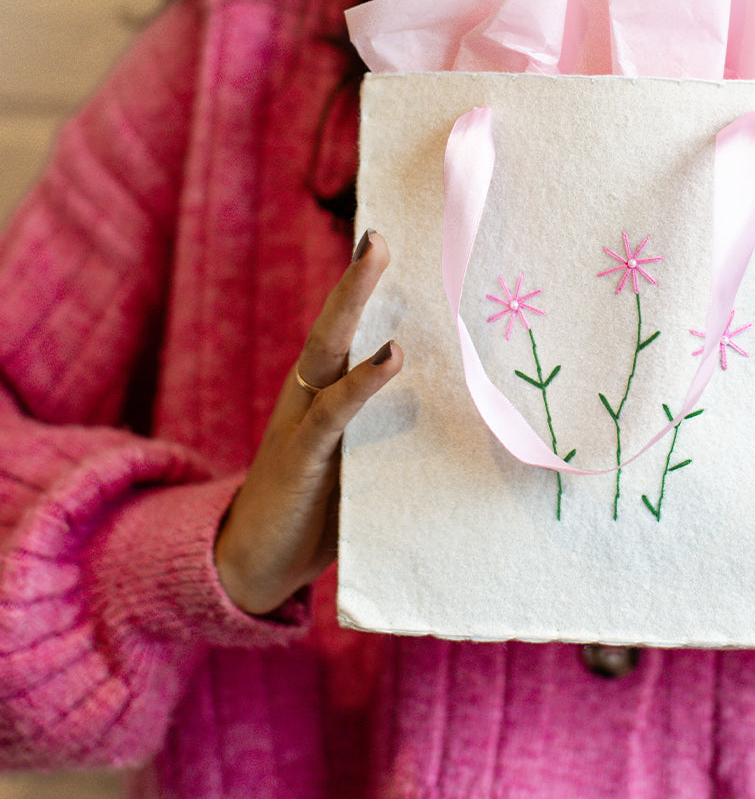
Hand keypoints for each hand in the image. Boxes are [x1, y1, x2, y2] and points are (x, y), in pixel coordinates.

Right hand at [214, 231, 403, 615]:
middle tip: (378, 234)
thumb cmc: (315, 512)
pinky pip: (334, 412)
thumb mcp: (359, 465)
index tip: (383, 242)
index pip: (342, 334)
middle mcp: (306, 397)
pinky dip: (363, 382)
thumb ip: (391, 435)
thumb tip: (457, 415)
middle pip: (330, 325)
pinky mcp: (302, 456)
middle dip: (356, 278)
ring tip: (376, 260)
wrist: (252, 565)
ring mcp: (300, 422)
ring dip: (351, 302)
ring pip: (326, 350)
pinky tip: (390, 357)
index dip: (361, 291)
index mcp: (320, 397)